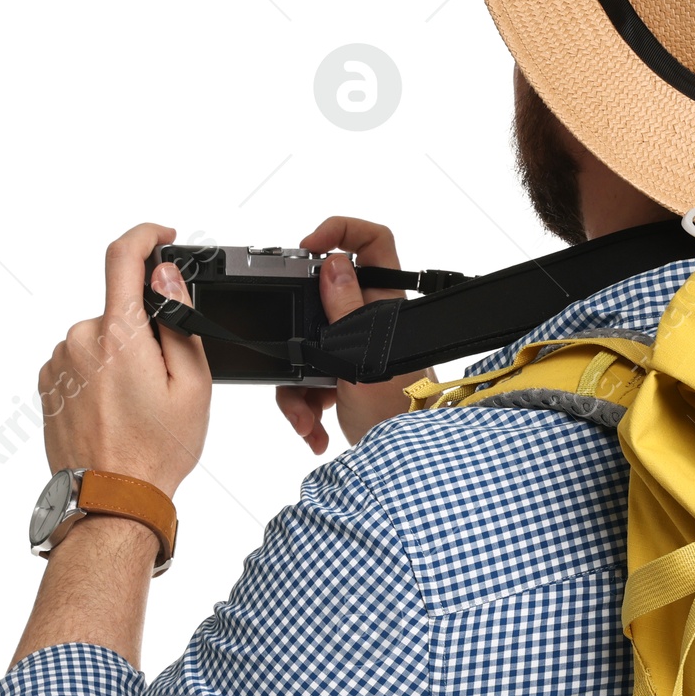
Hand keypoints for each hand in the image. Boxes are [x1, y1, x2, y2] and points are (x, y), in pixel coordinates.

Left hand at [38, 224, 211, 497]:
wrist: (112, 498)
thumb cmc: (156, 449)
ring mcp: (58, 362)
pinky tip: (118, 410)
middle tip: (167, 381)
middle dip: (147, 333)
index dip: (146, 236)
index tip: (163, 237)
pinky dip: (104, 374)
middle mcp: (80, 340)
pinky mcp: (48, 382)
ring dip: (124, 356)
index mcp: (118, 335)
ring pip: (103, 338)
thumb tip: (166, 277)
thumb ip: (179, 321)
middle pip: (121, 311)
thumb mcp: (193, 383)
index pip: (122, 257)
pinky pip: (83, 360)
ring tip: (141, 405)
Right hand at [275, 216, 429, 452]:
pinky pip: (309, 378)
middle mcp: (370, 322)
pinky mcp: (342, 376)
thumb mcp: (362, 361)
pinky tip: (312, 428)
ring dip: (297, 386)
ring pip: (308, 345)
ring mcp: (355, 349)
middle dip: (297, 334)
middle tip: (293, 356)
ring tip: (305, 417)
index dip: (343, 230)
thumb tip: (335, 263)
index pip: (375, 242)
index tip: (309, 247)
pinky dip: (304, 405)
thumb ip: (346, 312)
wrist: (400, 465)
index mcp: (384, 306)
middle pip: (320, 302)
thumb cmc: (396, 416)